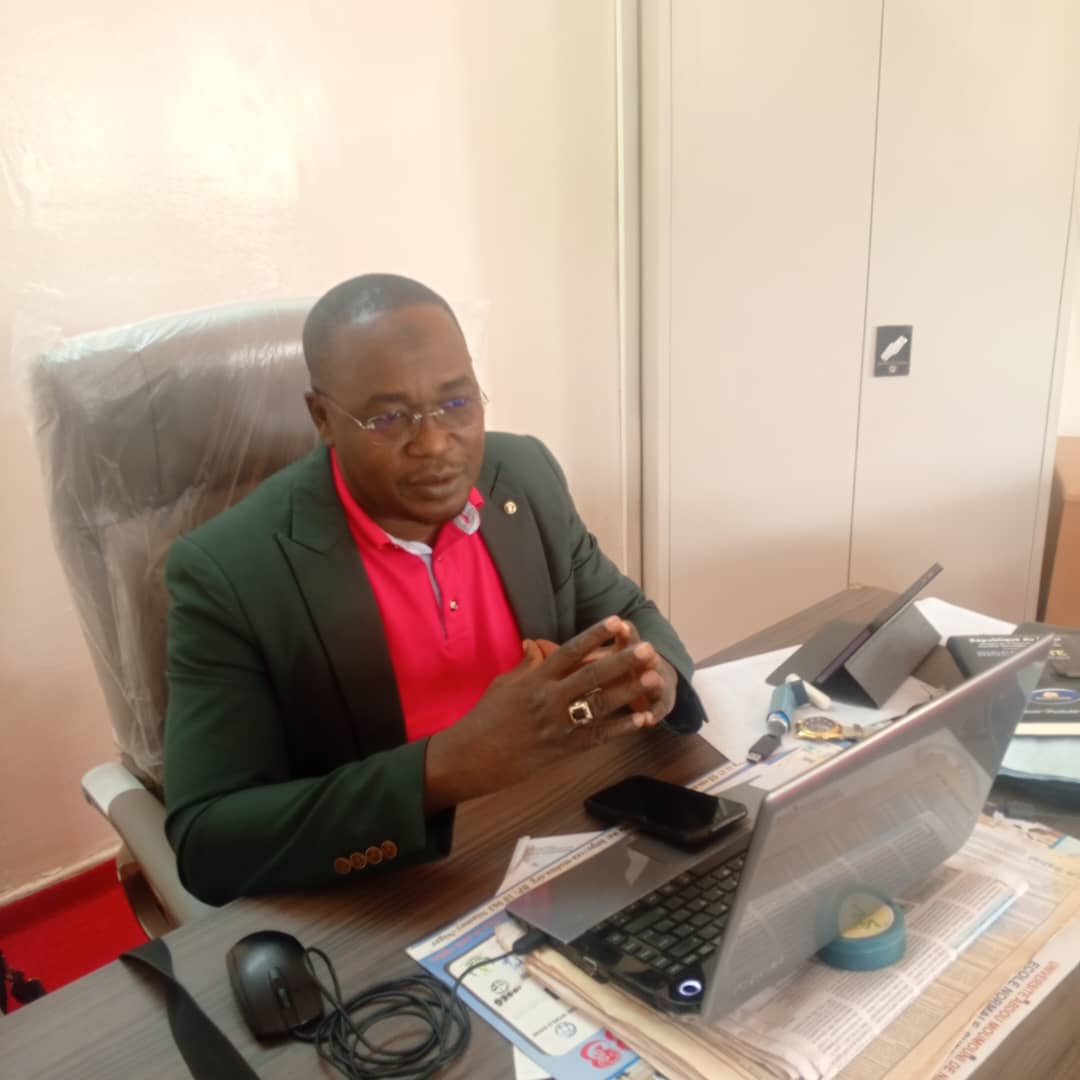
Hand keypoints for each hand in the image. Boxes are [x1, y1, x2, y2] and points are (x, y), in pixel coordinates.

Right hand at [424, 617, 664, 811]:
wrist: (472, 756)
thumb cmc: (485, 717)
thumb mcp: (504, 684)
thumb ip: (526, 666)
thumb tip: (537, 646)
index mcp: (535, 680)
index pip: (569, 652)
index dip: (594, 635)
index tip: (616, 621)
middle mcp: (550, 699)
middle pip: (592, 676)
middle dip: (622, 662)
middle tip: (648, 649)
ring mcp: (558, 725)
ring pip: (600, 705)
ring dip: (630, 692)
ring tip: (654, 679)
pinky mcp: (563, 749)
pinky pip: (597, 736)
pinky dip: (621, 729)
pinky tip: (642, 720)